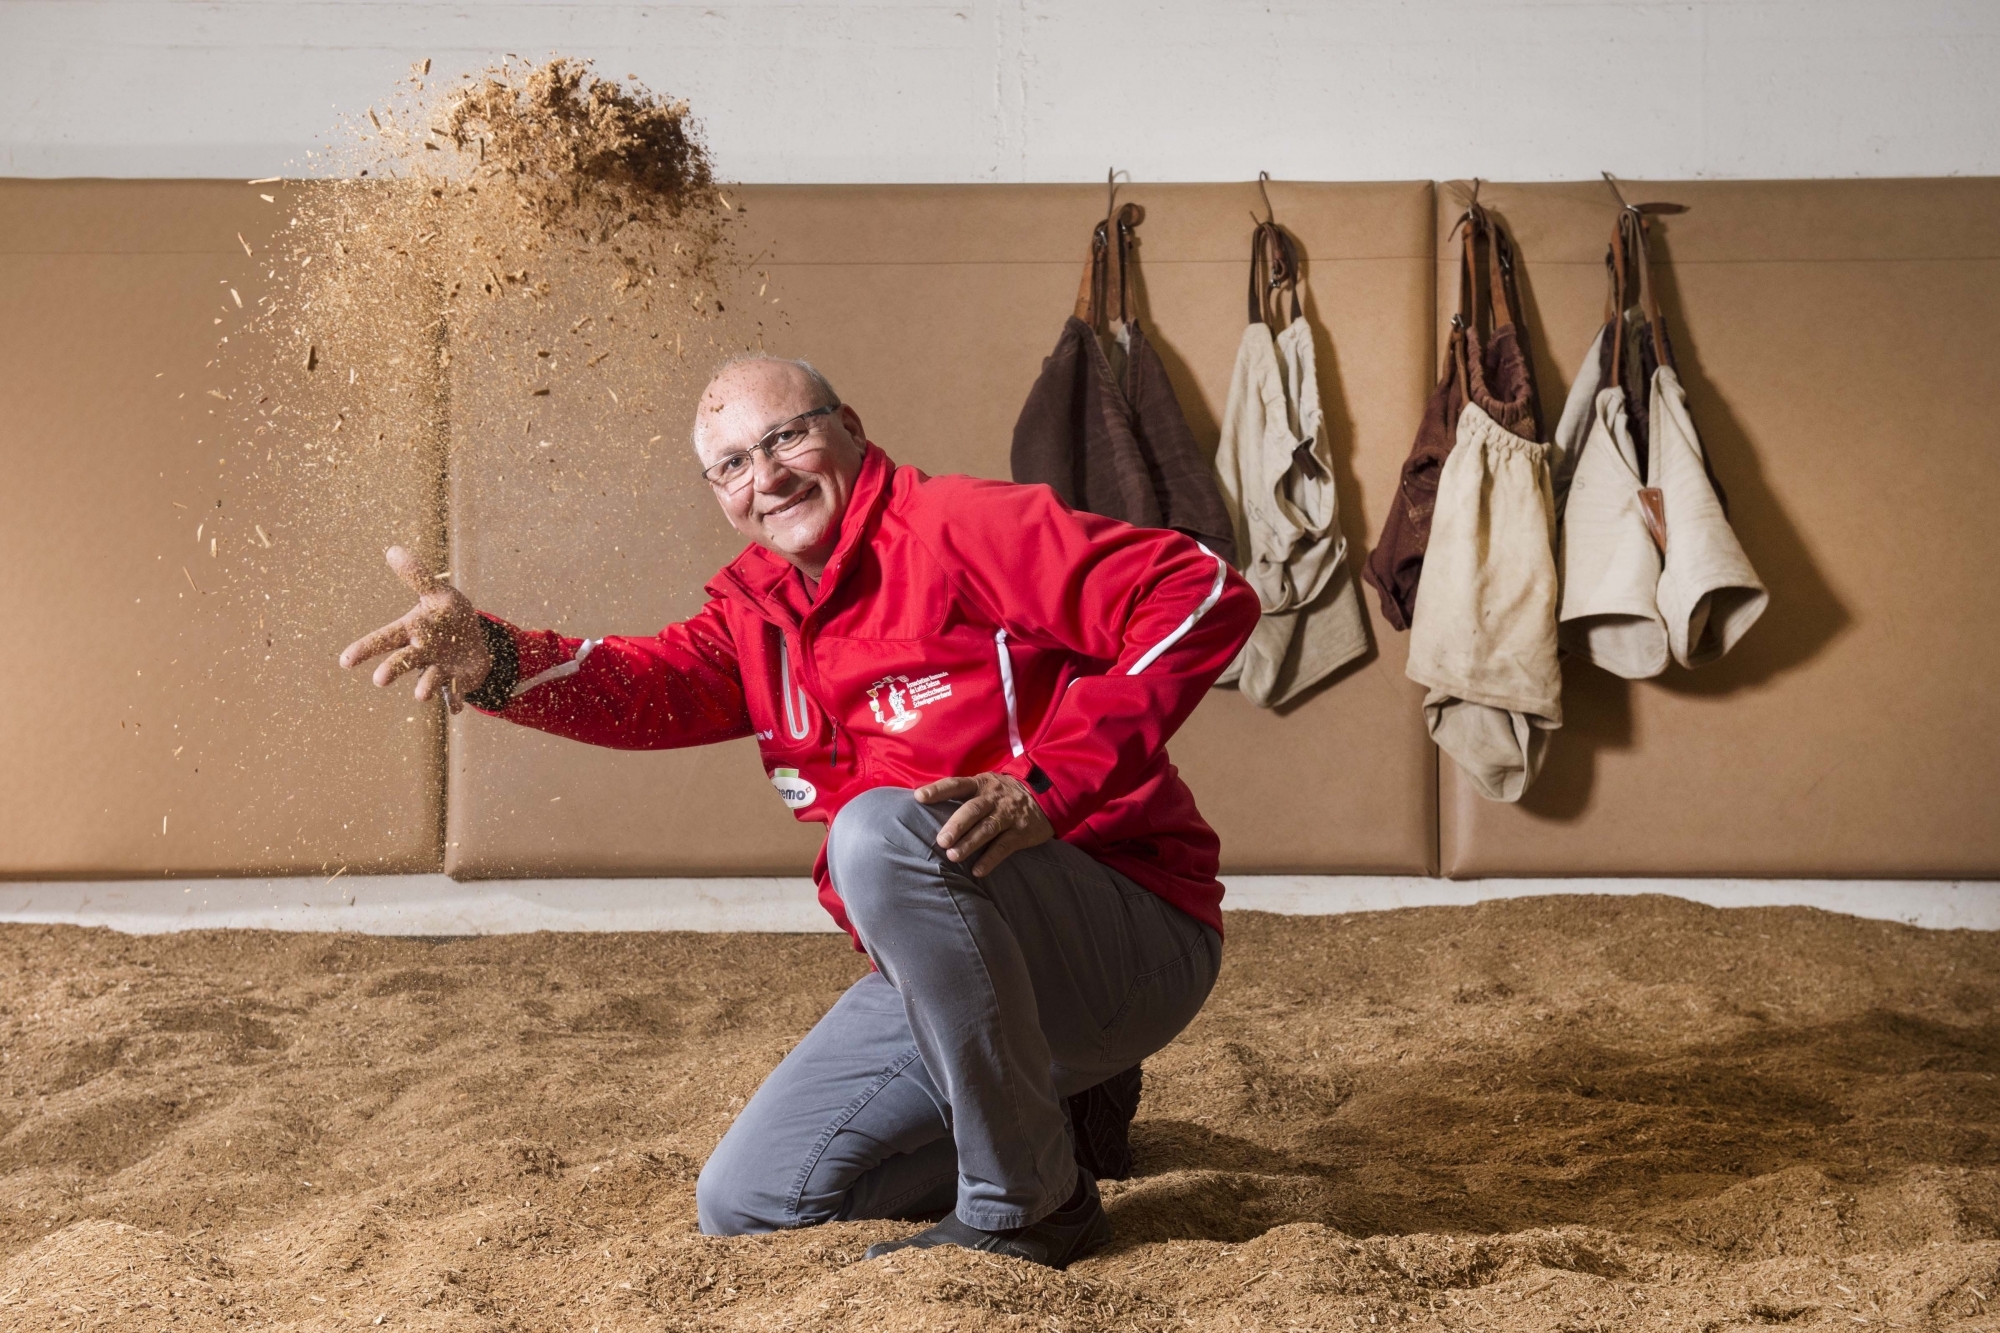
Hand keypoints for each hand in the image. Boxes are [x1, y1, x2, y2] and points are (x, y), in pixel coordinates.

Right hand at [337, 546, 491, 713]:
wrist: (474, 642)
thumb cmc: (448, 618)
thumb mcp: (438, 595)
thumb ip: (417, 577)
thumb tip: (393, 550)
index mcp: (412, 632)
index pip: (384, 639)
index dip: (365, 649)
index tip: (346, 661)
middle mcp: (420, 654)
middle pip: (402, 661)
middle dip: (392, 669)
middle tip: (380, 679)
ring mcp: (438, 670)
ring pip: (428, 681)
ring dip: (424, 686)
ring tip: (421, 694)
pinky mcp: (457, 683)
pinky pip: (454, 694)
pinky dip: (454, 700)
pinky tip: (454, 707)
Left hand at [914, 772, 1053, 876]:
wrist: (1045, 795)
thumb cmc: (1002, 794)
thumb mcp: (984, 786)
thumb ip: (960, 794)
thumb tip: (922, 803)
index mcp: (980, 784)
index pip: (956, 784)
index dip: (938, 790)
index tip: (919, 797)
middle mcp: (993, 797)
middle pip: (972, 809)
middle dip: (956, 825)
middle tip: (941, 840)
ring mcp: (1008, 814)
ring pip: (988, 828)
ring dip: (970, 843)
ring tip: (953, 856)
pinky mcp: (1021, 831)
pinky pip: (1004, 846)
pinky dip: (991, 859)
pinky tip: (978, 870)